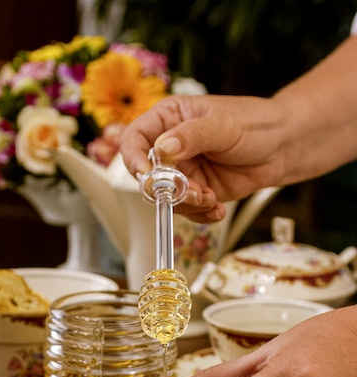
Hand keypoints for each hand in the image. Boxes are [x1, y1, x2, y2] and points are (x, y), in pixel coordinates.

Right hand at [120, 94, 286, 222]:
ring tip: (210, 199)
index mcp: (169, 119)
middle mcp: (172, 147)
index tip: (148, 175)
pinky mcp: (199, 191)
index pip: (135, 138)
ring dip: (187, 204)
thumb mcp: (223, 125)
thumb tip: (162, 149)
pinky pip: (188, 210)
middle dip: (168, 189)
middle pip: (149, 175)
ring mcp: (185, 171)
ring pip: (168, 197)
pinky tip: (217, 210)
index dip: (134, 158)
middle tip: (192, 191)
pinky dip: (200, 214)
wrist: (284, 147)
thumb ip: (191, 136)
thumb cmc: (255, 124)